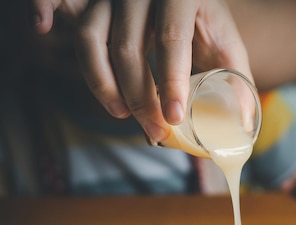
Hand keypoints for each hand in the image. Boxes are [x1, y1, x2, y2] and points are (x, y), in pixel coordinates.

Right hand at [30, 0, 251, 141]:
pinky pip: (67, 5)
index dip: (171, 82)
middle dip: (140, 98)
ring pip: (93, 37)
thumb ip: (239, 83)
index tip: (174, 118)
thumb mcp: (229, 47)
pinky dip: (46, 9)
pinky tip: (42, 29)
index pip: (173, 39)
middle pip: (129, 47)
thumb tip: (244, 130)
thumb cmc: (208, 23)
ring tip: (121, 114)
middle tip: (155, 133)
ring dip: (101, 82)